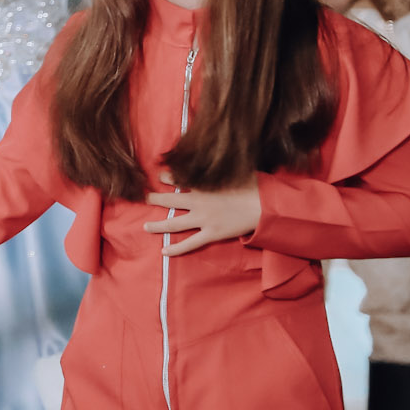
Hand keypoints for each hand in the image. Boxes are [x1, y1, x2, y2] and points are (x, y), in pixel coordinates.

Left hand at [144, 179, 261, 255]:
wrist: (265, 206)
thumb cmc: (253, 186)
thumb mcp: (235, 171)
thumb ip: (221, 168)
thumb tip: (219, 157)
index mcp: (203, 186)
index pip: (178, 179)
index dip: (167, 177)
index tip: (160, 176)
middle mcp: (199, 202)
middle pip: (170, 200)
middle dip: (154, 199)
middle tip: (144, 198)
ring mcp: (204, 220)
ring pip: (174, 224)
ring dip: (158, 225)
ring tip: (145, 227)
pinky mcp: (211, 234)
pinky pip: (190, 244)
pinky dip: (176, 249)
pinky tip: (163, 252)